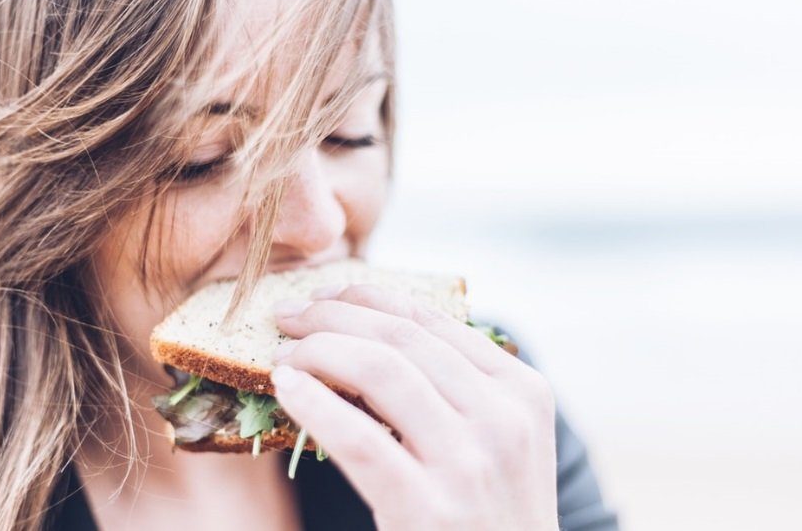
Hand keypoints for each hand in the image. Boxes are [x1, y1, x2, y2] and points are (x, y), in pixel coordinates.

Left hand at [270, 284, 558, 530]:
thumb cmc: (490, 513)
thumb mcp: (497, 441)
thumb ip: (456, 387)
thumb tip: (368, 332)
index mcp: (522, 390)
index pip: (432, 320)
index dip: (367, 298)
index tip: (324, 296)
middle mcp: (504, 418)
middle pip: (401, 339)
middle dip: (332, 317)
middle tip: (288, 317)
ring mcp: (470, 463)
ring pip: (380, 371)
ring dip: (318, 351)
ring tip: (283, 354)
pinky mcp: (428, 509)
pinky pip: (359, 438)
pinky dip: (314, 404)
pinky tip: (286, 388)